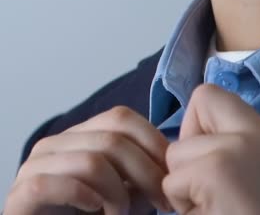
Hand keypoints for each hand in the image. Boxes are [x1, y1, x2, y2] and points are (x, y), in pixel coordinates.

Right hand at [4, 106, 172, 214]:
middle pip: (112, 139)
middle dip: (147, 173)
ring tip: (120, 213)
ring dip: (118, 194)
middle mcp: (55, 143)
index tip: (172, 175)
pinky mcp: (22, 193)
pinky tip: (96, 211)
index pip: (122, 118)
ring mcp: (35, 166)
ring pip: (92, 161)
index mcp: (80, 134)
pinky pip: (58, 184)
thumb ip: (144, 171)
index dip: (154, 143)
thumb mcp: (126, 190)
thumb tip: (174, 155)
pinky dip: (86, 198)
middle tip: (161, 202)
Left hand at [162, 83, 259, 214]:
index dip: (197, 125)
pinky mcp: (215, 172)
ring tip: (216, 207)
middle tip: (213, 191)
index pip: (208, 95)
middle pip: (187, 122)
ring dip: (184, 187)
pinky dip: (183, 206)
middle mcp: (251, 133)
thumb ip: (235, 146)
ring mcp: (232, 150)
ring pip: (174, 156)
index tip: (209, 157)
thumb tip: (191, 140)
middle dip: (187, 159)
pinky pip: (172, 184)